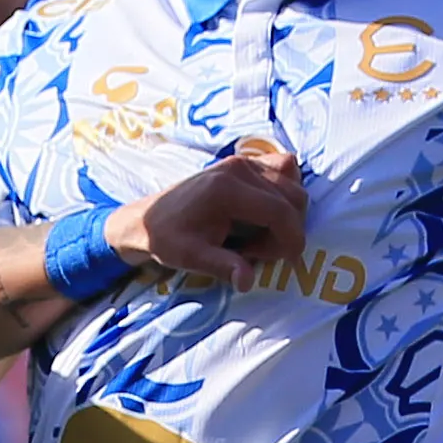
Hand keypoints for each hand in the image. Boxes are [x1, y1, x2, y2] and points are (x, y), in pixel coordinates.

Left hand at [107, 139, 307, 284]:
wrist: (148, 218)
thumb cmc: (167, 238)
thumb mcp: (191, 256)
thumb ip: (222, 266)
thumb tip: (247, 281)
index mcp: (226, 190)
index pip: (280, 211)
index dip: (292, 239)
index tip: (288, 261)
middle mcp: (239, 169)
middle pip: (293, 197)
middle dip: (287, 230)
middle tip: (256, 251)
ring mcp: (243, 161)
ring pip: (293, 184)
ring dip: (287, 213)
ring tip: (258, 234)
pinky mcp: (245, 162)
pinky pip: (284, 170)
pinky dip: (285, 193)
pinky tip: (264, 214)